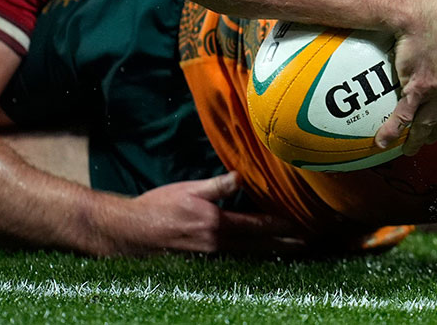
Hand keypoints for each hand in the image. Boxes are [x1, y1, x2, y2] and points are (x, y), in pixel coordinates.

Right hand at [104, 172, 306, 255]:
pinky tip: (260, 254)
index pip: (257, 226)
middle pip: (258, 245)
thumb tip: (242, 176)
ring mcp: (209, 256)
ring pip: (248, 254)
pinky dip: (251, 256)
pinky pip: (234, 259)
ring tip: (291, 249)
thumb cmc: (157, 207)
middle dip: (284, 243)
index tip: (302, 225)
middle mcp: (217, 245)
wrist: (129, 231)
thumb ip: (218, 185)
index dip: (281, 225)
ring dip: (271, 251)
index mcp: (216, 224)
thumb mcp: (189, 190)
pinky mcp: (201, 261)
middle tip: (307, 243)